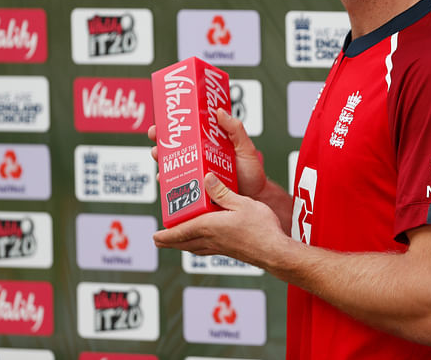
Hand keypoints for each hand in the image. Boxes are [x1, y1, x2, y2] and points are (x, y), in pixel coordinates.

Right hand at [147, 109, 266, 199]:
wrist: (256, 197)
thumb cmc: (251, 172)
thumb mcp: (245, 146)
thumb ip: (235, 129)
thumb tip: (219, 111)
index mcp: (209, 145)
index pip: (188, 132)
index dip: (174, 124)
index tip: (164, 118)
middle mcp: (199, 159)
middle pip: (174, 147)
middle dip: (161, 140)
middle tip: (156, 136)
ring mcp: (196, 174)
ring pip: (172, 166)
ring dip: (161, 159)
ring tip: (158, 155)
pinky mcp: (195, 190)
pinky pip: (178, 186)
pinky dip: (168, 183)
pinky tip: (165, 179)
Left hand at [153, 172, 287, 267]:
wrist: (276, 252)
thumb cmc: (261, 228)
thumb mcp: (242, 203)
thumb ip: (222, 192)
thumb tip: (206, 178)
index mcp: (210, 226)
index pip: (180, 231)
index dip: (166, 234)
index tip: (155, 236)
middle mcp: (211, 240)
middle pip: (183, 243)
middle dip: (169, 241)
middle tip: (159, 239)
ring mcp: (221, 248)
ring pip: (194, 248)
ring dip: (182, 244)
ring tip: (176, 240)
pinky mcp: (230, 252)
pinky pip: (206, 250)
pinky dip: (197, 247)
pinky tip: (202, 244)